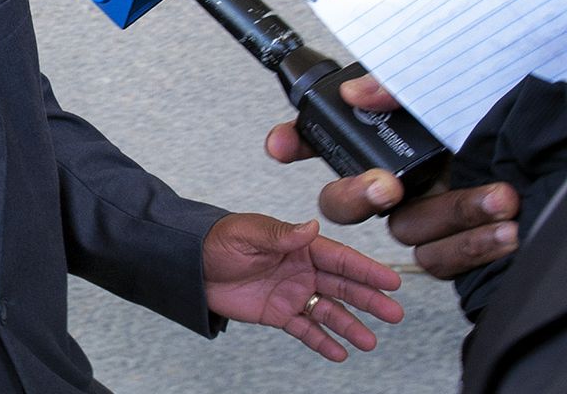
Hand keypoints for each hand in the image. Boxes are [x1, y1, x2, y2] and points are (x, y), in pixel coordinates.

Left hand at [202, 213, 403, 361]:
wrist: (188, 264)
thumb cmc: (216, 240)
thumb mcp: (247, 233)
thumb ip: (280, 234)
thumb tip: (311, 227)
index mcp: (298, 245)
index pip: (339, 258)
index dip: (366, 269)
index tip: (391, 281)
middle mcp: (301, 270)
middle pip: (342, 286)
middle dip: (369, 300)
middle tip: (393, 313)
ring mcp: (292, 293)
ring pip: (328, 311)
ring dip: (350, 326)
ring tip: (369, 341)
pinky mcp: (278, 313)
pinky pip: (306, 329)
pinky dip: (322, 342)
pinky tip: (339, 353)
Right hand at [265, 73, 518, 277]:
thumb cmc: (515, 121)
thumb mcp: (453, 90)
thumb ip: (399, 88)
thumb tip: (357, 93)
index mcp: (396, 137)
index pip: (329, 137)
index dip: (297, 141)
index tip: (281, 146)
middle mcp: (405, 178)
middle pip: (345, 201)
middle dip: (357, 195)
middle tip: (388, 185)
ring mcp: (431, 214)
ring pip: (405, 232)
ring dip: (451, 217)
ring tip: (497, 198)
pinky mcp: (458, 247)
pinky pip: (441, 260)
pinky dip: (471, 247)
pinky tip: (502, 229)